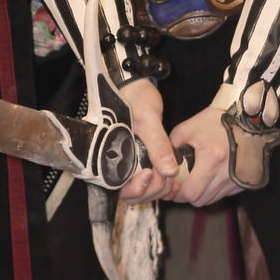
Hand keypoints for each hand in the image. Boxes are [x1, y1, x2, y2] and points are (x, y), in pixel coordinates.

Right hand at [118, 78, 180, 202]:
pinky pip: (146, 182)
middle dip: (151, 190)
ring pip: (140, 191)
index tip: (150, 173)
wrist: (134, 86)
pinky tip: (171, 175)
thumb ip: (158, 145)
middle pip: (130, 193)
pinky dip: (159, 183)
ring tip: (171, 176)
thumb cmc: (133, 97)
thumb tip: (169, 171)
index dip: (135, 187)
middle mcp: (114, 162)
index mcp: (107, 154)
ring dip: (157, 189)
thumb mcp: (148, 118)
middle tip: (167, 176)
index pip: (117, 186)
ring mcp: (125, 163)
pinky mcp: (136, 162)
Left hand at [168, 104, 246, 206]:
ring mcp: (238, 180)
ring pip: (212, 199)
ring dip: (201, 192)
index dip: (177, 193)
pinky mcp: (245, 182)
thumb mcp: (188, 129)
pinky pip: (224, 194)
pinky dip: (214, 189)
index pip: (190, 192)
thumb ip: (171, 147)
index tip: (172, 185)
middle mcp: (227, 173)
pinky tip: (210, 176)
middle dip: (187, 194)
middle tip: (181, 184)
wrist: (248, 121)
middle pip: (200, 200)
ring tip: (196, 178)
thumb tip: (163, 164)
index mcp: (212, 159)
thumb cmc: (217, 122)